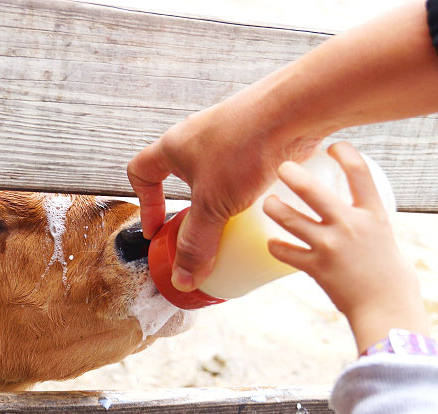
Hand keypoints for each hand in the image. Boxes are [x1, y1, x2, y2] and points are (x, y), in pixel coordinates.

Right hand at [127, 102, 319, 291]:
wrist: (296, 110)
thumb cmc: (244, 147)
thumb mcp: (213, 205)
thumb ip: (196, 243)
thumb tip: (184, 279)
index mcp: (173, 146)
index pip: (141, 173)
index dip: (145, 204)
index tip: (159, 230)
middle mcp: (197, 136)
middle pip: (181, 176)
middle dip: (190, 207)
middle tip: (202, 232)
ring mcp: (229, 134)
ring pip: (216, 174)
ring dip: (221, 199)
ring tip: (236, 222)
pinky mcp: (258, 137)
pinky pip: (245, 169)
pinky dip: (249, 190)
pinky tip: (265, 206)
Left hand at [263, 142, 428, 352]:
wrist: (387, 308)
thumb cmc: (389, 273)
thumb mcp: (383, 237)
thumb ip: (363, 222)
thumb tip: (347, 212)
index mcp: (373, 215)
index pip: (360, 173)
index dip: (345, 153)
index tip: (332, 147)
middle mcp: (350, 226)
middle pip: (313, 192)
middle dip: (293, 175)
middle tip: (281, 167)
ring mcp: (330, 247)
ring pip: (290, 219)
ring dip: (274, 208)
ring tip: (268, 203)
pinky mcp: (315, 268)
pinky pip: (285, 252)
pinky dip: (275, 246)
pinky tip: (272, 243)